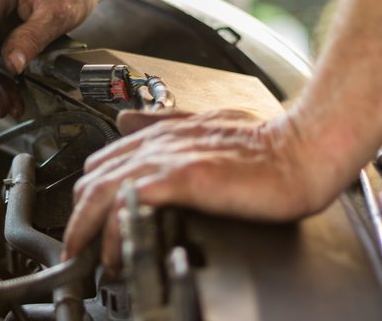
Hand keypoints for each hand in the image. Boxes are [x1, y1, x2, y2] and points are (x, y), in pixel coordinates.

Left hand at [62, 109, 334, 273]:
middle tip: (80, 252)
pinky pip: (128, 203)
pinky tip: (116, 253)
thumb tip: (126, 120)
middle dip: (78, 219)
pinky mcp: (183, 177)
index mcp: (160, 136)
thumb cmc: (265, 147)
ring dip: (86, 231)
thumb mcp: (206, 128)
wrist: (303, 152)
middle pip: (91, 181)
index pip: (101, 166)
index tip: (86, 227)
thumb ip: (164, 123)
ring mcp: (167, 159)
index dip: (86, 199)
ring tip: (90, 261)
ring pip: (100, 192)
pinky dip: (113, 232)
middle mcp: (156, 144)